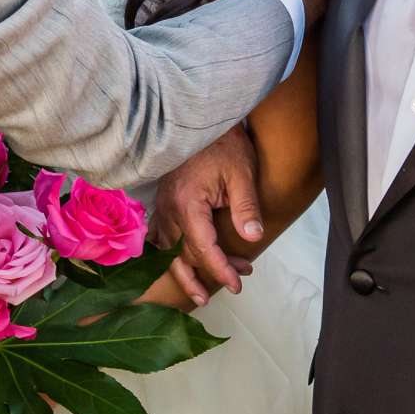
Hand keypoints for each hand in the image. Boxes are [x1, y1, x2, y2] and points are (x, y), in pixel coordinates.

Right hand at [153, 124, 262, 304]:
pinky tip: (184, 264)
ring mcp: (162, 208)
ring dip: (188, 270)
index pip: (203, 248)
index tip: (237, 284)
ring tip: (202, 292)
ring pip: (168, 251)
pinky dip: (173, 255)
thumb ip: (245, 207)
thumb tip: (253, 238)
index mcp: (187, 203)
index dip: (220, 269)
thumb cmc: (224, 144)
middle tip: (222, 294)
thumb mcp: (241, 173)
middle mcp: (168, 210)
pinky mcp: (163, 204)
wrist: (200, 119)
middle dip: (202, 278)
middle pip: (181, 256)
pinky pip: (161, 239)